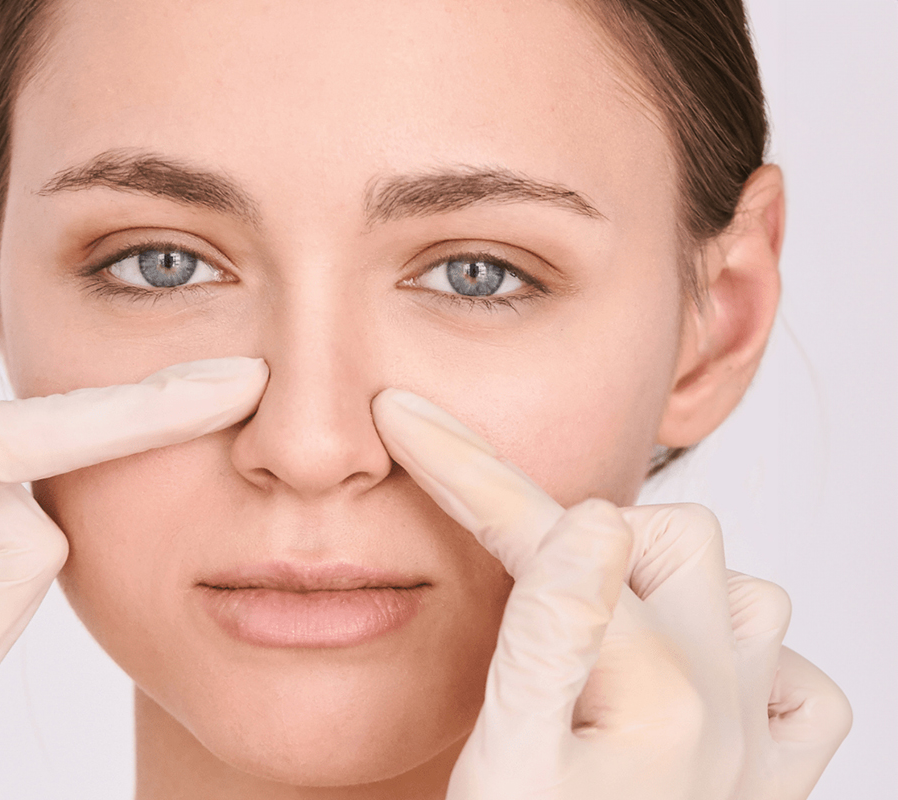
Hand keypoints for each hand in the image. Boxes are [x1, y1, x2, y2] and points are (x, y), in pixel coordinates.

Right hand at [371, 388, 850, 798]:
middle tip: (523, 594)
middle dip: (585, 535)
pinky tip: (679, 698)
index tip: (404, 417)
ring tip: (594, 651)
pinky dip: (738, 657)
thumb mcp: (504, 771)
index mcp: (654, 693)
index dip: (468, 467)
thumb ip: (550, 640)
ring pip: (735, 586)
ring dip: (662, 590)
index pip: (553, 536)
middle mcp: (736, 702)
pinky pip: (795, 669)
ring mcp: (768, 738)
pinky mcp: (782, 775)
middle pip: (671, 533)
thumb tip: (591, 518)